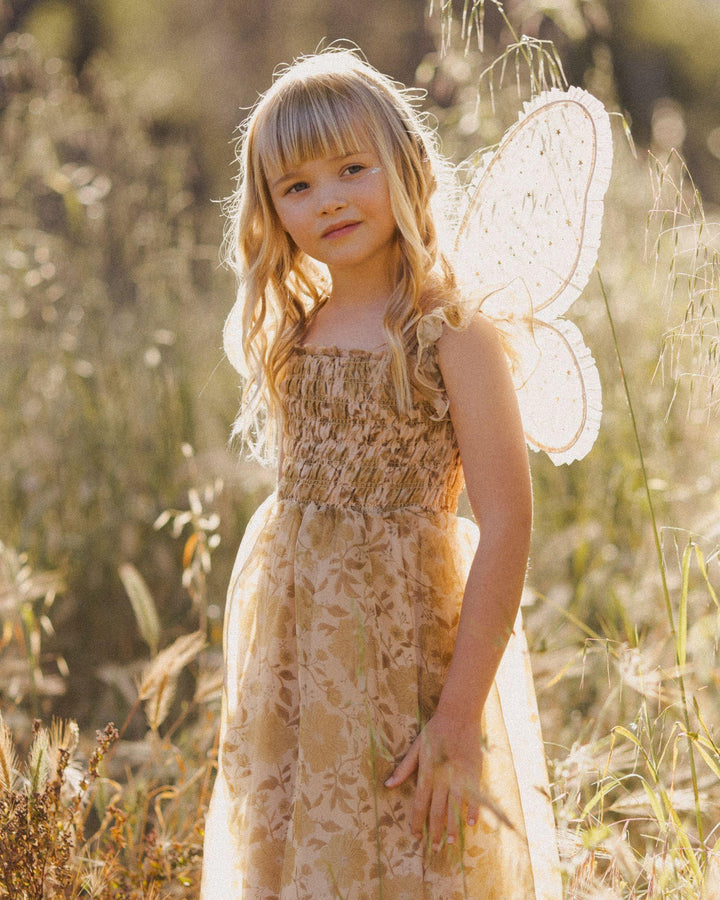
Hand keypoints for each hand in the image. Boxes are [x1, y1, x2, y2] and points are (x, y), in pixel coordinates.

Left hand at [384, 713, 483, 849]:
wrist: (458, 716)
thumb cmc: (434, 731)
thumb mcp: (415, 748)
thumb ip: (403, 768)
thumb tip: (387, 785)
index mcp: (427, 772)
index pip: (419, 803)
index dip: (417, 821)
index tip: (415, 835)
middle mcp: (442, 778)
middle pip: (437, 810)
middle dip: (434, 830)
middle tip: (434, 847)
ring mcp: (459, 776)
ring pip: (455, 808)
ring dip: (452, 826)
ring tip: (450, 842)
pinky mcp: (473, 773)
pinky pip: (473, 797)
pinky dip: (472, 811)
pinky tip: (470, 824)